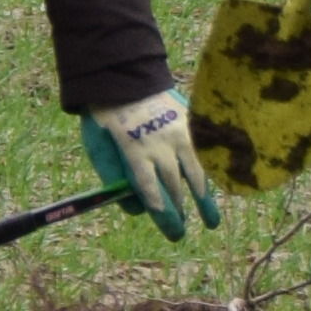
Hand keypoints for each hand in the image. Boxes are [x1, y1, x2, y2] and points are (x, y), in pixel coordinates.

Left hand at [80, 90, 218, 238]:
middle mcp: (161, 145)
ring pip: (195, 173)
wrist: (124, 75)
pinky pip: (202, 154)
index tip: (173, 233)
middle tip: (180, 234)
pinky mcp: (189, 123)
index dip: (164, 216)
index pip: (153, 193)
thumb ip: (114, 179)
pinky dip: (208, 173)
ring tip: (211, 222)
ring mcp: (179, 133)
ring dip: (204, 201)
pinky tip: (213, 187)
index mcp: (135, 152)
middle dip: (180, 214)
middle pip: (175, 187)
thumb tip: (137, 209)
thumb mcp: (97, 149)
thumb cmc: (106, 119)